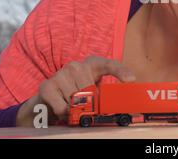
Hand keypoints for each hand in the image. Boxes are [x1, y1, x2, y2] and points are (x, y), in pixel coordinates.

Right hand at [16, 55, 135, 126]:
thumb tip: (127, 112)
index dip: (121, 71)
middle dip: (92, 104)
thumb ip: (108, 96)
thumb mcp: (95, 91)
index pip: (110, 64)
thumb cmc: (78, 93)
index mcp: (93, 64)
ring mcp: (61, 73)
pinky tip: (61, 108)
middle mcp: (77, 65)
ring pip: (77, 101)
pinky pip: (63, 107)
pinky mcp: (47, 85)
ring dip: (76, 110)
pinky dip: (64, 114)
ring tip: (73, 106)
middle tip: (87, 107)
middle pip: (92, 91)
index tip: (131, 80)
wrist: (50, 97)